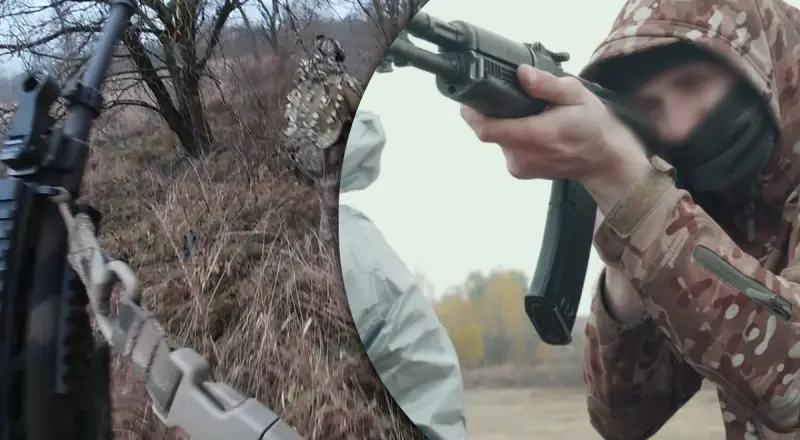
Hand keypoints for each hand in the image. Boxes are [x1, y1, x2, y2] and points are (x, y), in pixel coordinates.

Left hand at [460, 65, 652, 212]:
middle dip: (491, 112)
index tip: (470, 96)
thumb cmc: (592, 126)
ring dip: (503, 124)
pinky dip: (510, 135)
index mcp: (534, 136)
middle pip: (488, 131)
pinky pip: (504, 148)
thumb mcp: (575, 95)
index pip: (486, 128)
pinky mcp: (519, 171)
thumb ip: (546, 85)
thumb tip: (522, 74)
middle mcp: (522, 155)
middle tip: (504, 96)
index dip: (472, 112)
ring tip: (524, 113)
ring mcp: (519, 166)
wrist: (602, 159)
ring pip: (496, 139)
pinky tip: (528, 128)